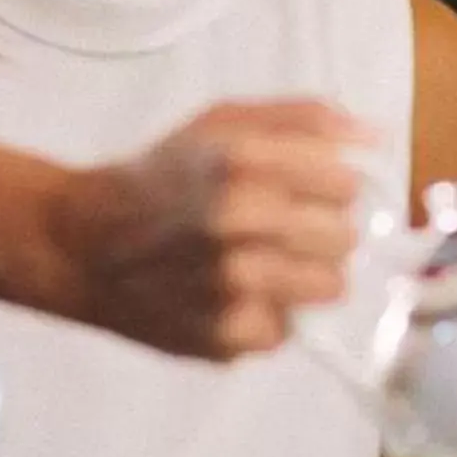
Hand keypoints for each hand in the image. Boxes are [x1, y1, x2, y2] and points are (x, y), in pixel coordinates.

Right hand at [54, 99, 367, 356]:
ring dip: (309, 276)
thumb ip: (304, 119)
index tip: (314, 190)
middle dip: (325, 231)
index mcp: (241, 159)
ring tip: (270, 264)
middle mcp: (237, 220)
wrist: (79, 245)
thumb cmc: (161, 176)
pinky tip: (238, 297)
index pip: (344, 183)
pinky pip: (285, 330)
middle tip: (290, 229)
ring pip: (329, 288)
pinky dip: (270, 316)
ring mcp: (230, 284)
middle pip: (344, 237)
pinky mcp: (221, 337)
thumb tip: (377, 137)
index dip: (335, 186)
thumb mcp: (222, 122)